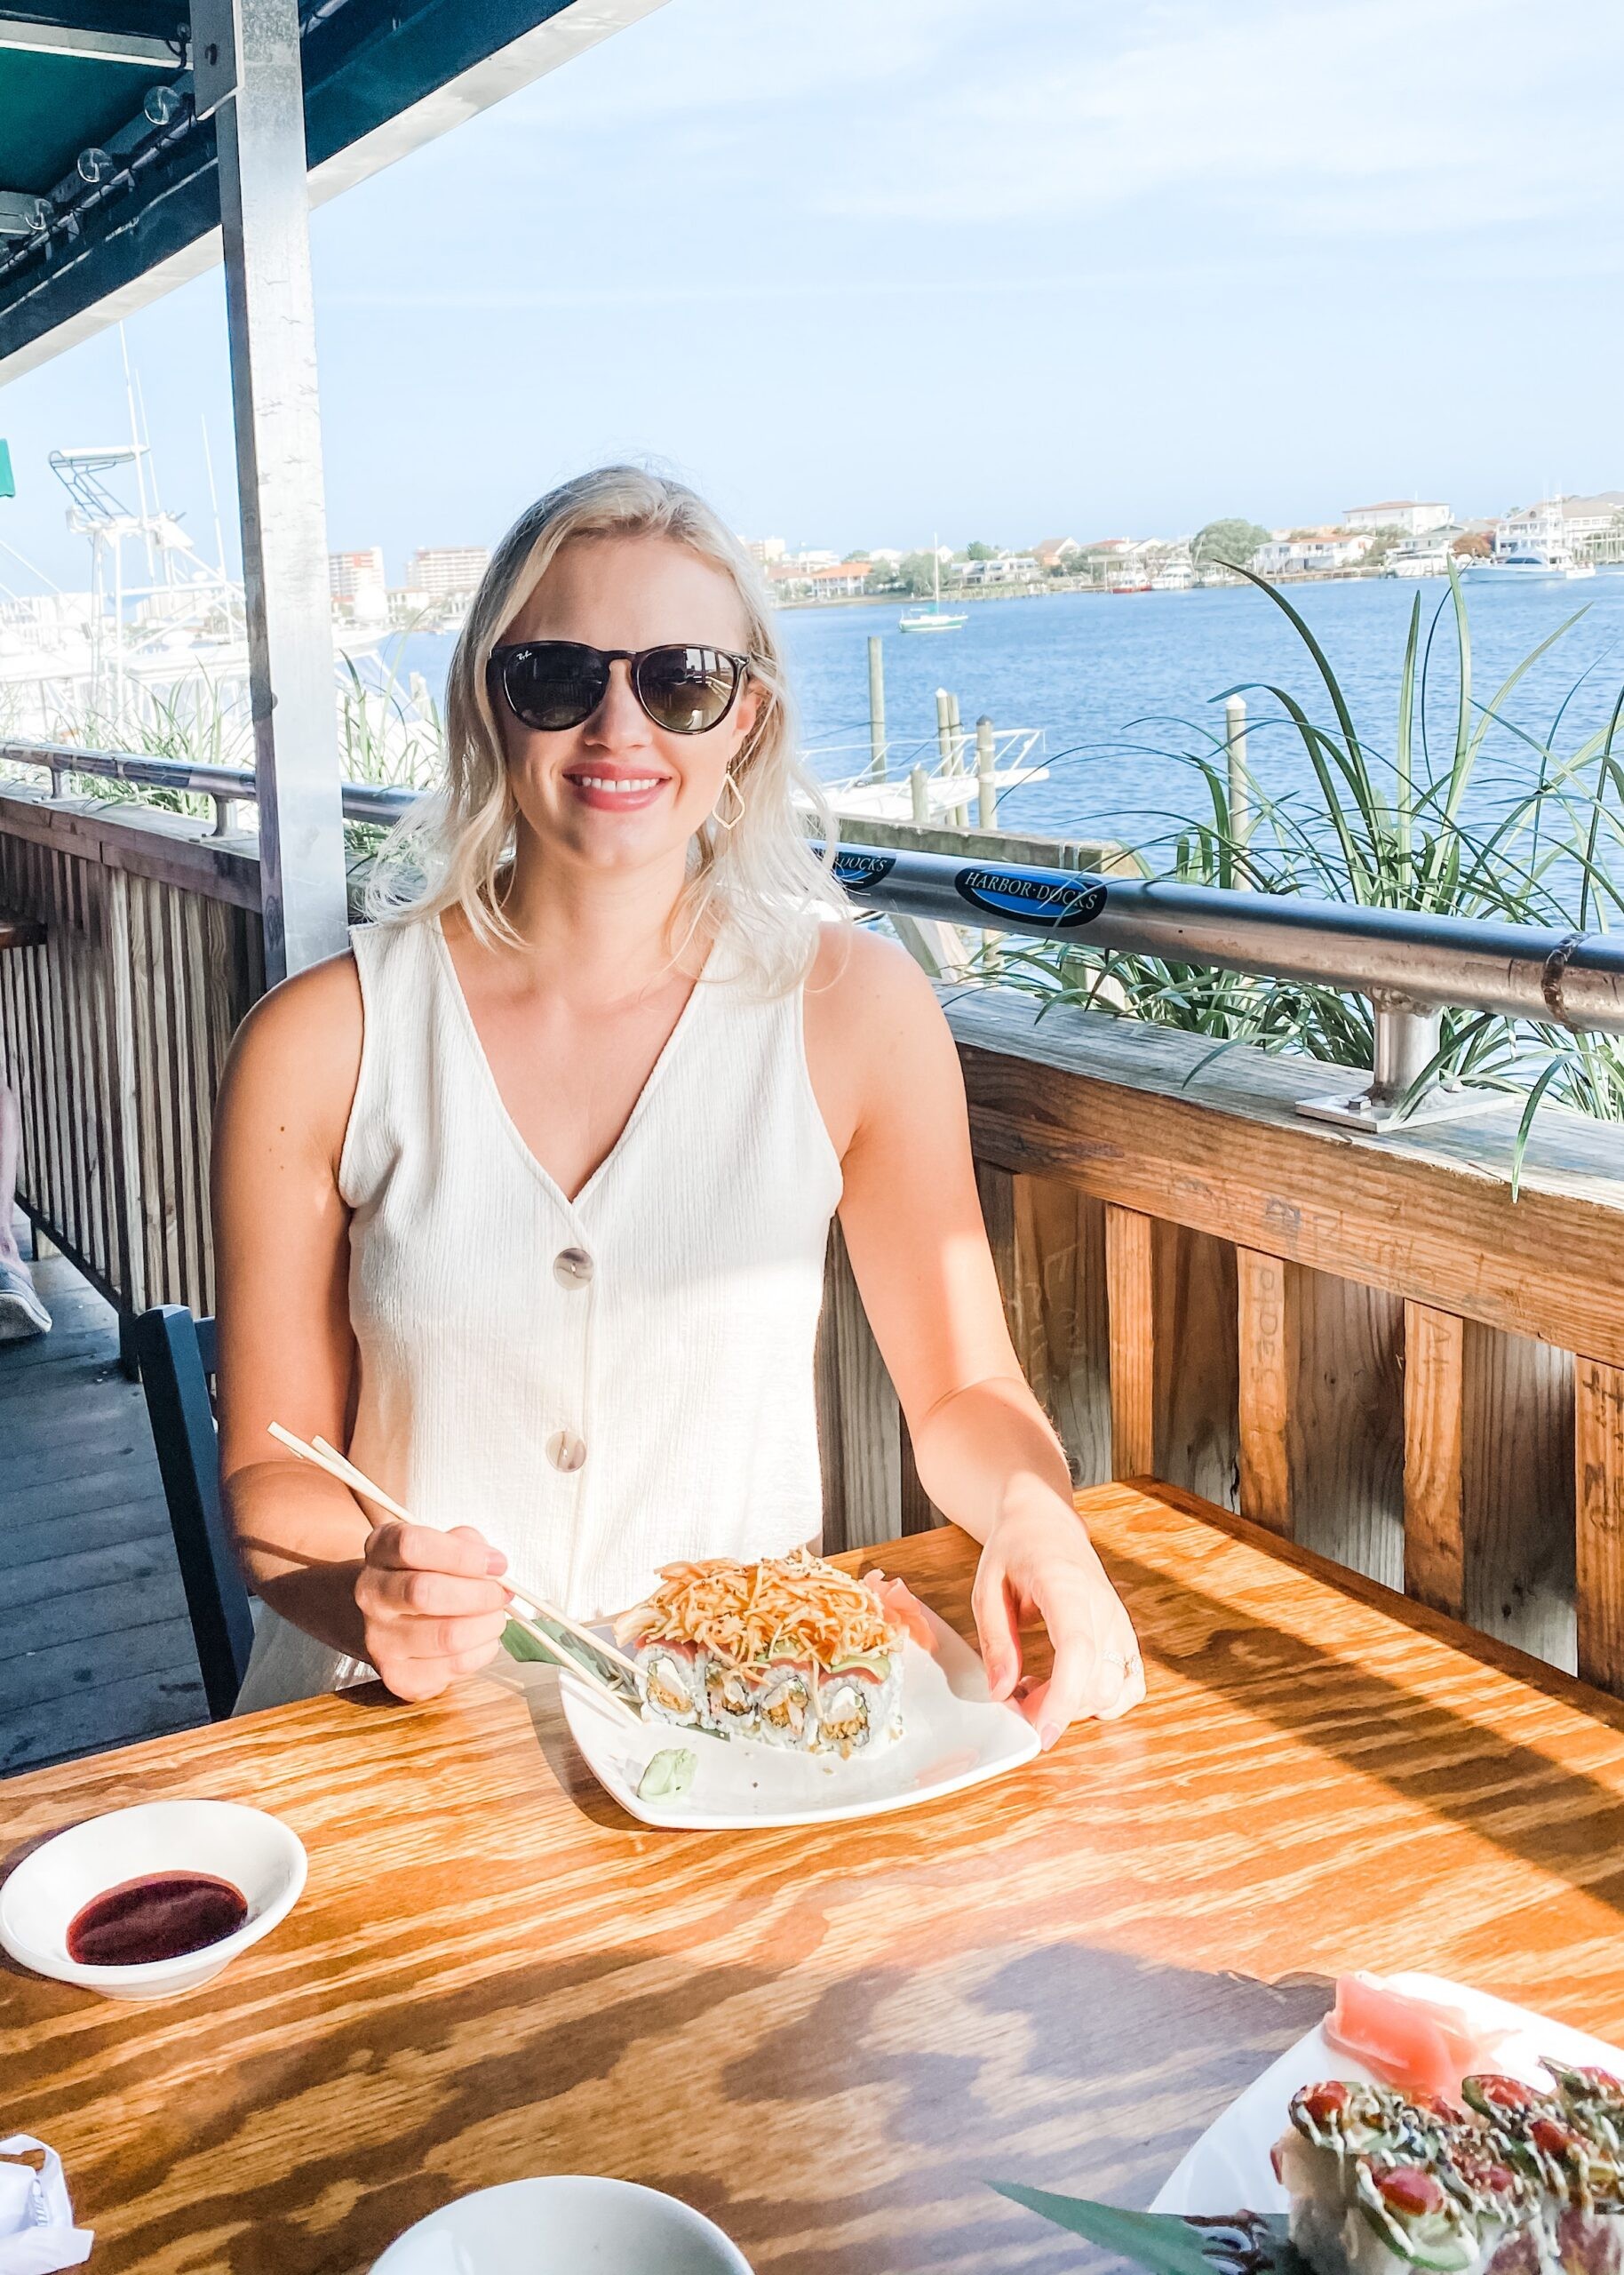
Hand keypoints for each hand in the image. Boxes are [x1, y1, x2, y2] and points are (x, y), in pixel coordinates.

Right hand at [354, 1522, 511, 1701]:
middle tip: (501, 1594)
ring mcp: (379, 1640)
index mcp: (380, 1549)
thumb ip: (467, 1545)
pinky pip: (454, 1666)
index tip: (497, 1564)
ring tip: (494, 1616)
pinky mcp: (398, 1677)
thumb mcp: (441, 1544)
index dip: (462, 1556)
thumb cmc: (425, 1574)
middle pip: (425, 1593)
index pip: (413, 1546)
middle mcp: (371, 1594)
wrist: (390, 1618)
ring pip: (447, 1636)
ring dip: (487, 1625)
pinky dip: (482, 1651)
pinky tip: (480, 1639)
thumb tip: (493, 1569)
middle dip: (479, 1594)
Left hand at [971, 1488, 1144, 1745]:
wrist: (1045, 1522)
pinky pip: (1131, 1684)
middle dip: (1057, 1709)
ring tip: (1037, 1686)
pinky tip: (1069, 1688)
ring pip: (1117, 1690)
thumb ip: (995, 1641)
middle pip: (1099, 1682)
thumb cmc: (1015, 1550)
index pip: (1078, 1651)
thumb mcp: (987, 1588)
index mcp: (1066, 1586)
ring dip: (1077, 1707)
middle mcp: (1103, 1606)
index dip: (1063, 1698)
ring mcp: (1120, 1621)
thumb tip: (1001, 1693)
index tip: (1039, 1732)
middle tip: (1015, 1697)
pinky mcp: (1125, 1634)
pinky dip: (1104, 1700)